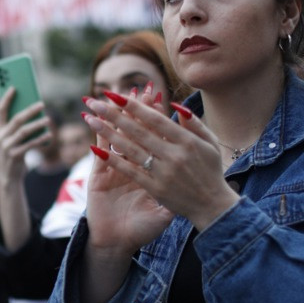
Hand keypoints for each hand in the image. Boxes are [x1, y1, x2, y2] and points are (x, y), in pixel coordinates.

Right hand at [0, 88, 50, 185]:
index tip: (14, 87)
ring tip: (48, 119)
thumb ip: (17, 126)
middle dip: (30, 110)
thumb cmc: (13, 152)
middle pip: (16, 119)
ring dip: (38, 124)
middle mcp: (0, 136)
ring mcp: (6, 146)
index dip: (6, 98)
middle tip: (42, 103)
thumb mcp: (10, 138)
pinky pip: (30, 144)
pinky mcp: (15, 155)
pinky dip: (41, 139)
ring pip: (24, 131)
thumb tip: (34, 111)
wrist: (8, 176)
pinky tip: (49, 135)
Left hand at [83, 90, 238, 231]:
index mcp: (187, 141)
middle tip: (94, 101)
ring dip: (107, 133)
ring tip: (90, 119)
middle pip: (138, 131)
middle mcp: (174, 156)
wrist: (213, 207)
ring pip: (130, 149)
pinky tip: (96, 149)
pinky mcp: (155, 188)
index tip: (116, 95)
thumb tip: (176, 105)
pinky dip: (113, 160)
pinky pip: (130, 171)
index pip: (156, 120)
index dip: (135, 106)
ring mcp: (163, 173)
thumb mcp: (210, 144)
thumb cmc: (211, 171)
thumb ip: (194, 124)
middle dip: (113, 114)